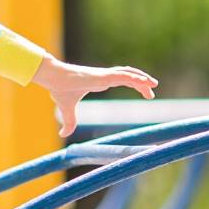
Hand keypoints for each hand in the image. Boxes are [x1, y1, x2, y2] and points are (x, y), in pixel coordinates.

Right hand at [34, 57, 158, 137]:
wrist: (54, 79)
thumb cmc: (59, 88)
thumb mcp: (66, 110)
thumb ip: (69, 121)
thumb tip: (63, 134)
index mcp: (99, 81)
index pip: (121, 80)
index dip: (133, 84)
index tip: (143, 92)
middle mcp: (104, 76)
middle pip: (128, 76)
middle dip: (141, 82)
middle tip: (151, 92)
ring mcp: (105, 75)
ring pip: (129, 74)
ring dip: (142, 78)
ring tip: (154, 84)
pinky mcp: (104, 76)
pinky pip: (124, 75)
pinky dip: (136, 78)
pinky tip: (145, 82)